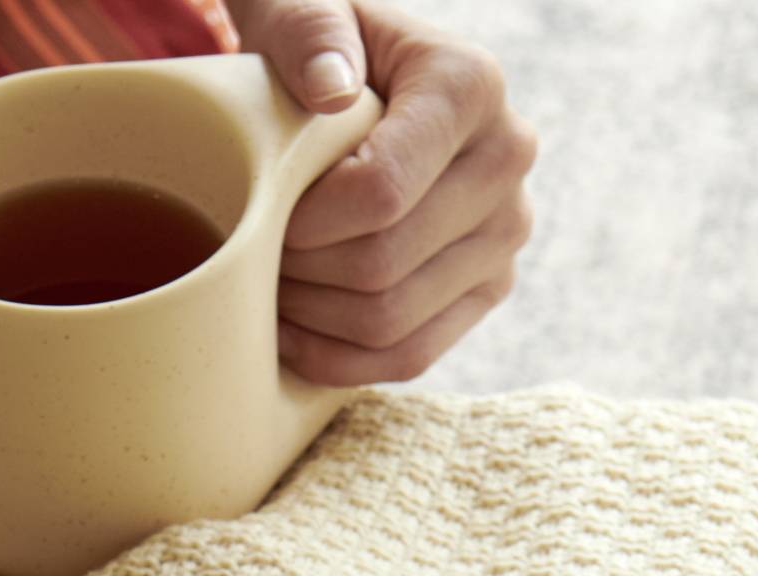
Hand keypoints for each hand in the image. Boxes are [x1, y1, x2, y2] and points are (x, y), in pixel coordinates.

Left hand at [230, 0, 536, 385]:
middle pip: (382, 264)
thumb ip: (311, 32)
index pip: (379, 192)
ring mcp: (506, 232)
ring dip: (311, 319)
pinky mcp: (490, 287)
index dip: (302, 222)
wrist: (368, 81)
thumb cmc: (323, 47)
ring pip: (391, 320)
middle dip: (298, 272)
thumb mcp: (308, 9)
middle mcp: (508, 159)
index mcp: (471, 86)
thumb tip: (330, 92)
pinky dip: (340, 358)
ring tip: (266, 286)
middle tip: (249, 255)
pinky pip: (412, 355)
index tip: (259, 211)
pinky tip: (292, 331)